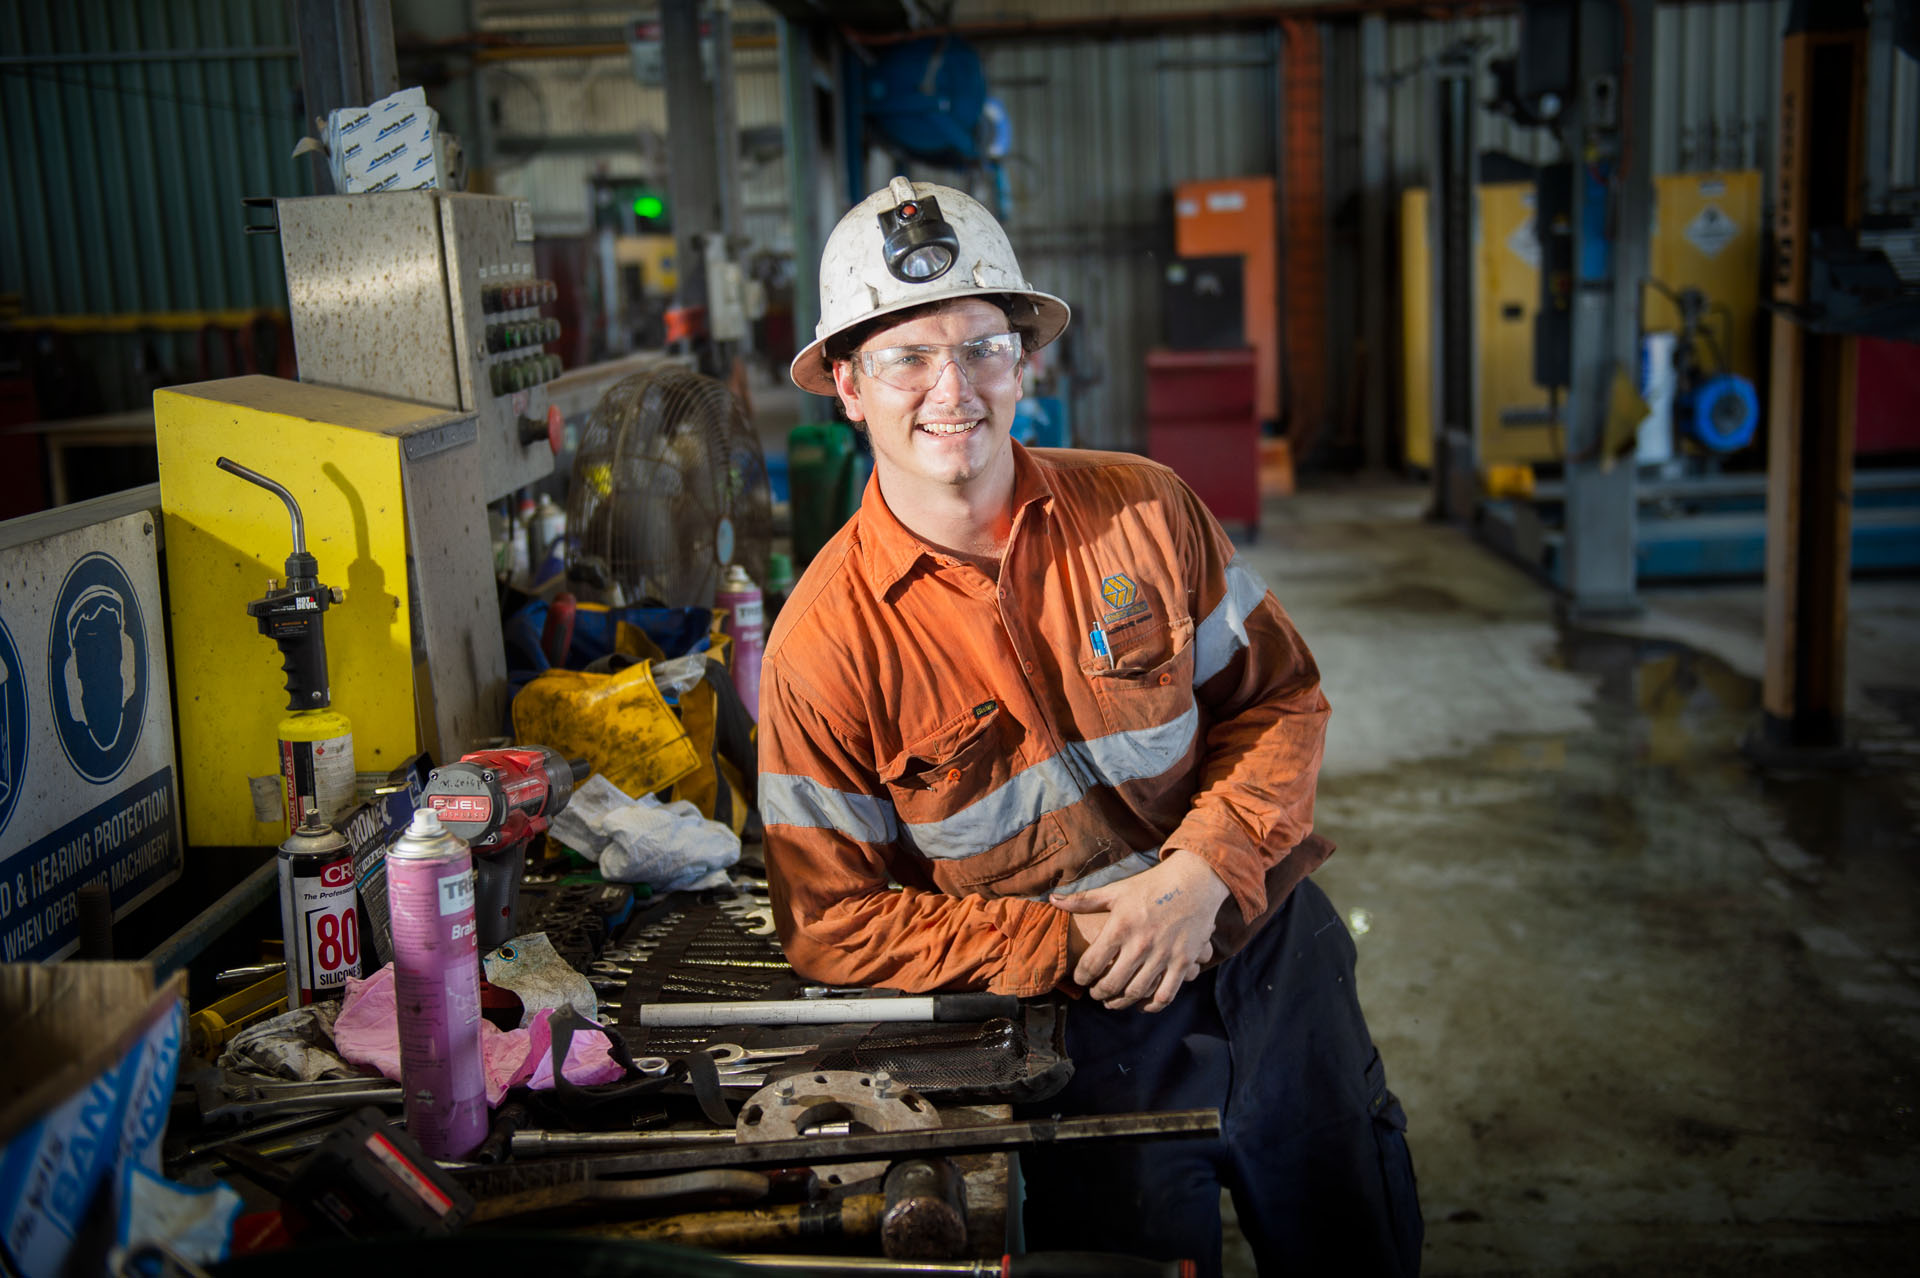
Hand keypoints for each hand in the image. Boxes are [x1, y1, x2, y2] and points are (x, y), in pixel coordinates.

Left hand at [1052, 850, 1229, 1011]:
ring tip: (1112, 1001)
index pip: (1091, 964)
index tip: (1079, 979)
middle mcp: (1140, 944)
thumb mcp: (1116, 890)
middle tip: (1095, 994)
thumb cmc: (1151, 885)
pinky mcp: (1183, 962)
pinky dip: (1151, 1006)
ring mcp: (1164, 955)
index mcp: (1120, 926)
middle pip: (1111, 984)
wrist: (1194, 881)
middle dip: (1098, 994)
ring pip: (1136, 993)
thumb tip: (1051, 899)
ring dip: (1120, 1003)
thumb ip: (1083, 899)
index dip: (1081, 977)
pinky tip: (1141, 1005)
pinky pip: (1165, 994)